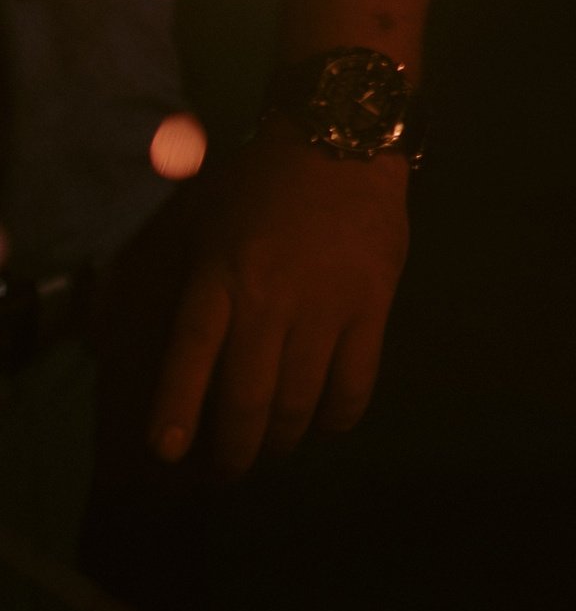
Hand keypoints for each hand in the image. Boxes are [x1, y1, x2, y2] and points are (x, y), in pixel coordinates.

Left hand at [149, 127, 408, 474]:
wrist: (341, 139)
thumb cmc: (265, 182)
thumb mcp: (209, 224)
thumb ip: (199, 284)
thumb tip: (190, 350)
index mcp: (220, 277)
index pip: (192, 359)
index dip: (177, 412)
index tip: (168, 454)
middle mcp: (269, 300)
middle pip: (248, 398)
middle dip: (235, 450)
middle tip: (228, 471)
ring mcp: (326, 306)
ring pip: (301, 400)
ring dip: (283, 439)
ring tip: (274, 449)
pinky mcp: (372, 307)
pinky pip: (357, 382)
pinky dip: (339, 416)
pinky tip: (327, 422)